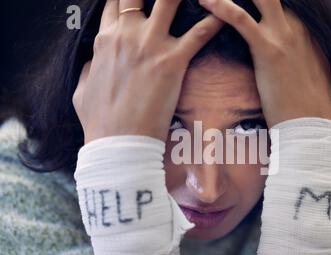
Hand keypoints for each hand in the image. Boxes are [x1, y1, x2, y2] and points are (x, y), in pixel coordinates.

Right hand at [73, 0, 223, 143]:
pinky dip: (216, 20)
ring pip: (169, 0)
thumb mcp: (82, 91)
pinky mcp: (173, 61)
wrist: (119, 144)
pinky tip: (226, 13)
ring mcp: (150, 45)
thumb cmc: (100, 122)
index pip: (115, 2)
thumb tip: (93, 62)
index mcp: (105, 40)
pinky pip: (200, 32)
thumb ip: (89, 69)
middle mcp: (126, 34)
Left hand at [198, 0, 330, 127]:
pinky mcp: (268, 49)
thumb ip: (298, 53)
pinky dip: (222, 7)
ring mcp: (284, 35)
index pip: (283, 2)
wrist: (313, 123)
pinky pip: (241, 19)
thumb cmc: (307, 103)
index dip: (265, 0)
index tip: (251, 1)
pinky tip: (207, 1)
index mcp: (307, 30)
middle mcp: (298, 25)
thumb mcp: (309, 70)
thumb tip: (287, 54)